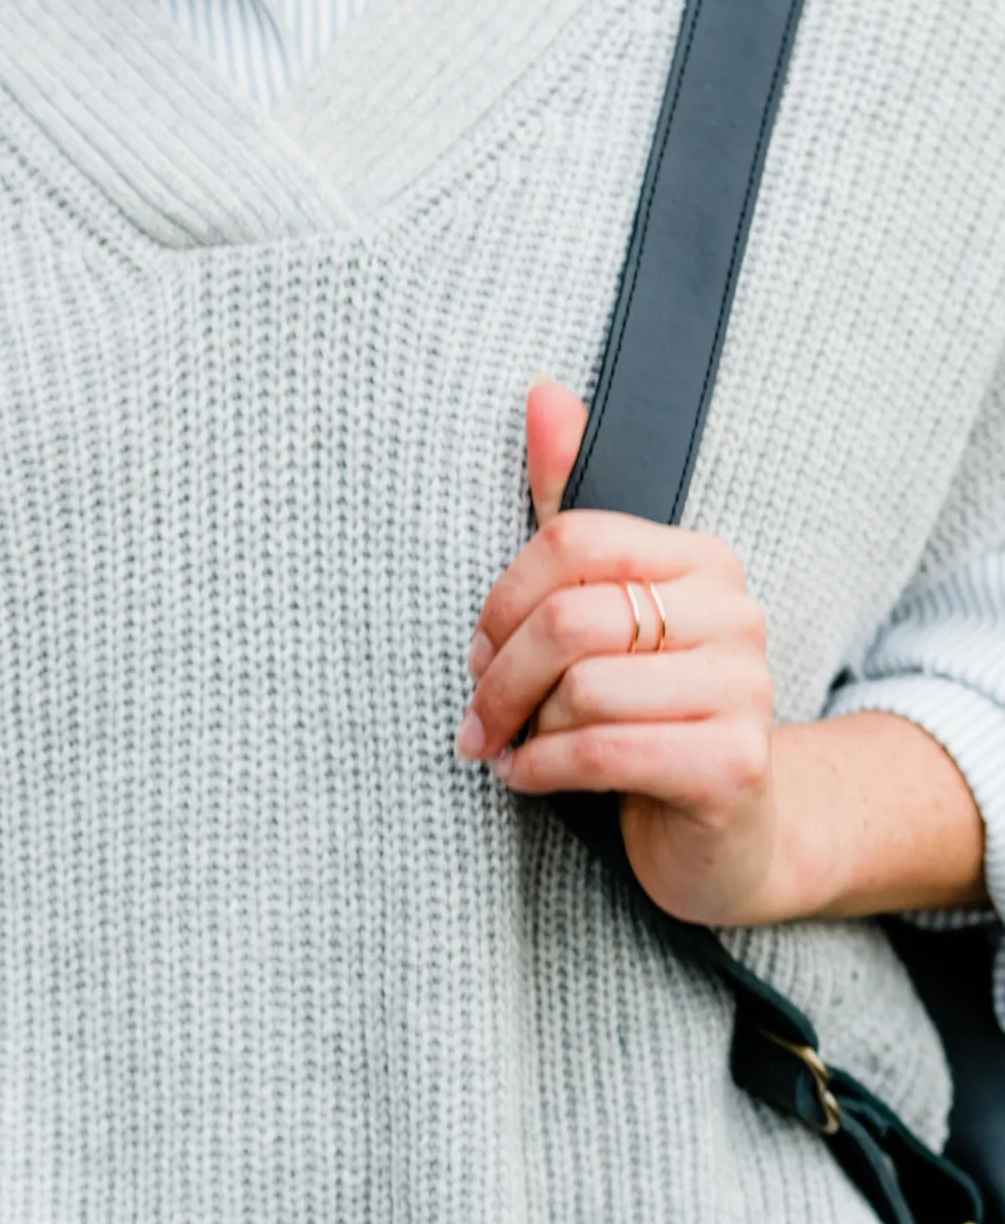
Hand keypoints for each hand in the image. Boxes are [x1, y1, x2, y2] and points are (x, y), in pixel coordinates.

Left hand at [456, 377, 779, 925]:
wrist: (726, 833)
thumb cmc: (645, 712)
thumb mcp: (601, 606)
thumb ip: (566, 504)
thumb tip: (541, 390)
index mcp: (701, 561)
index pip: (571, 543)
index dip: (503, 602)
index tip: (478, 652)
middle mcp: (736, 614)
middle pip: (569, 619)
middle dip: (500, 677)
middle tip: (476, 717)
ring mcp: (746, 689)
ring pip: (582, 688)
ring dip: (525, 730)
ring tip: (517, 749)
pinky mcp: (736, 764)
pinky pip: (605, 750)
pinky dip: (544, 770)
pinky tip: (530, 779)